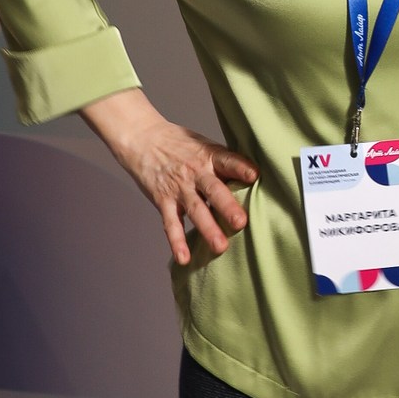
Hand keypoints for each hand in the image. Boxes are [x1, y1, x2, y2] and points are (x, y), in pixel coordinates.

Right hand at [79, 89, 257, 266]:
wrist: (143, 139)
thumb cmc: (180, 144)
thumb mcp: (204, 146)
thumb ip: (225, 163)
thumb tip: (255, 180)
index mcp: (210, 156)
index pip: (227, 160)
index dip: (241, 167)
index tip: (254, 175)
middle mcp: (195, 172)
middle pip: (213, 190)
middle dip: (227, 206)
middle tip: (241, 222)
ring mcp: (179, 188)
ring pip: (196, 210)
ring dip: (208, 229)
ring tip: (221, 247)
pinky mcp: (163, 200)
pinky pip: (171, 223)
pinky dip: (177, 241)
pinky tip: (184, 258)